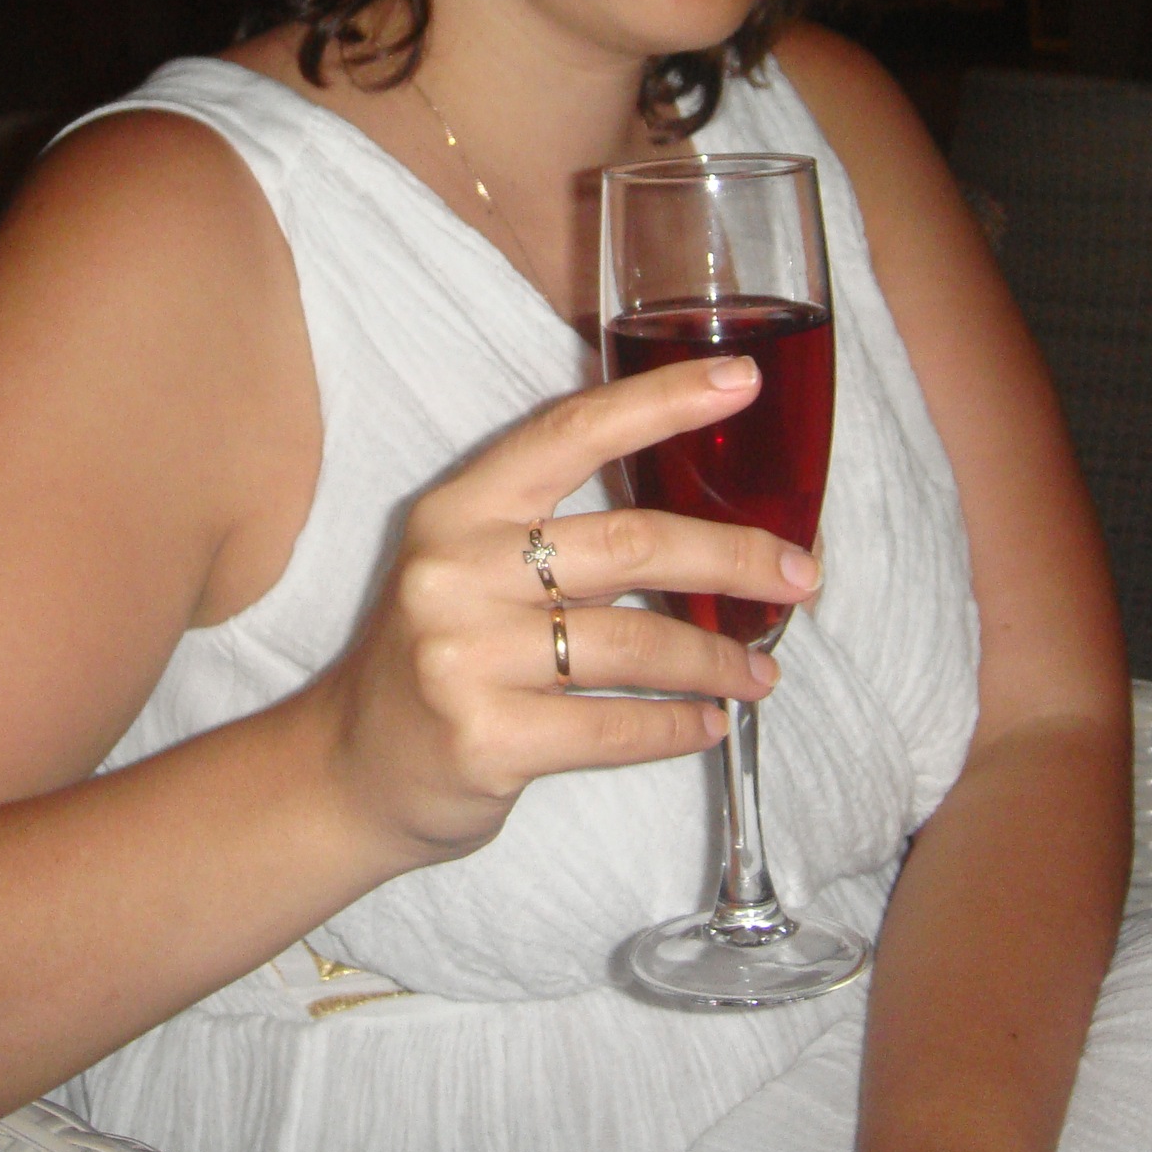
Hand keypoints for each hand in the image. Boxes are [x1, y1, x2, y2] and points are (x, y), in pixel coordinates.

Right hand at [305, 354, 823, 863]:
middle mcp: (456, 570)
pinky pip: (614, 727)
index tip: (743, 382)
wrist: (351, 769)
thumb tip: (707, 516)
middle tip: (801, 575)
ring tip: (761, 672)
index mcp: (460, 509)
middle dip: (735, 557)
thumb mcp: (471, 567)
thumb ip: (556, 531)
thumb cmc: (440, 656)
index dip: (661, 402)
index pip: (571, 432)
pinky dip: (678, 726)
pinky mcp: (486, 739)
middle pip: (631, 542)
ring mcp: (465, 656)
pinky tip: (708, 723)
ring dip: (718, 659)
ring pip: (635, 643)